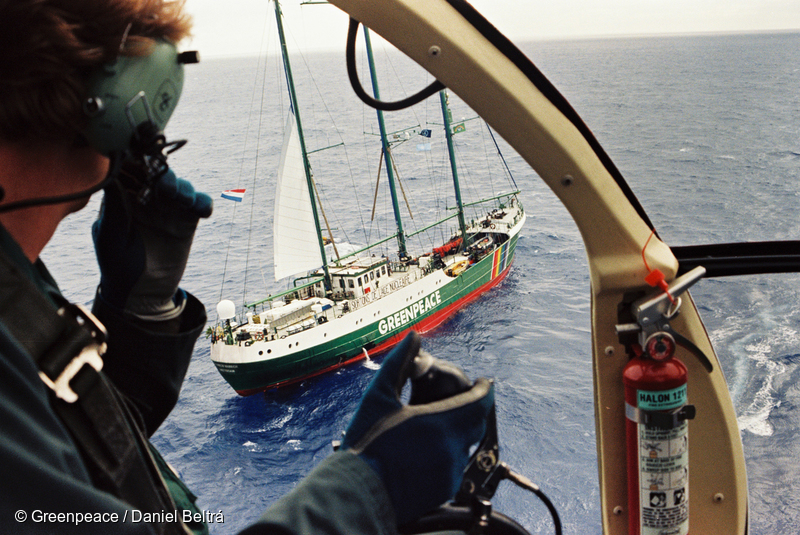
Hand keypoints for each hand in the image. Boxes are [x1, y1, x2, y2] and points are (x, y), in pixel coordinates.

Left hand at [92, 167, 211, 319]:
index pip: (130, 169)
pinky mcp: (187, 221)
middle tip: (164, 185)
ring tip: (180, 198)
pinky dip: (202, 202)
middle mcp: (147, 197)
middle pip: (159, 173)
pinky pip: (199, 204)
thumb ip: (114, 206)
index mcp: (123, 196)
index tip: (141, 162)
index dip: (137, 161)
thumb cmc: (117, 265)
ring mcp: (169, 208)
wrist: (142, 294)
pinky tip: (200, 210)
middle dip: (163, 174)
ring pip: (180, 185)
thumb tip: (110, 175)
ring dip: (182, 187)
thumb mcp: (111, 236)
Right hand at [343, 332, 493, 525]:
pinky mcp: (444, 490)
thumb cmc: (366, 444)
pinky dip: (447, 452)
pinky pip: (456, 465)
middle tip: (455, 400)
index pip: (479, 402)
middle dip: (470, 408)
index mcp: (440, 424)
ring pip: (465, 444)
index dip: (484, 389)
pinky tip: (424, 449)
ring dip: (456, 431)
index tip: (482, 382)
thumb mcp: (378, 397)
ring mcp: (450, 473)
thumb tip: (413, 337)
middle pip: (476, 422)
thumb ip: (400, 363)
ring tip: (431, 425)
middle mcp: (452, 450)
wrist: (357, 493)